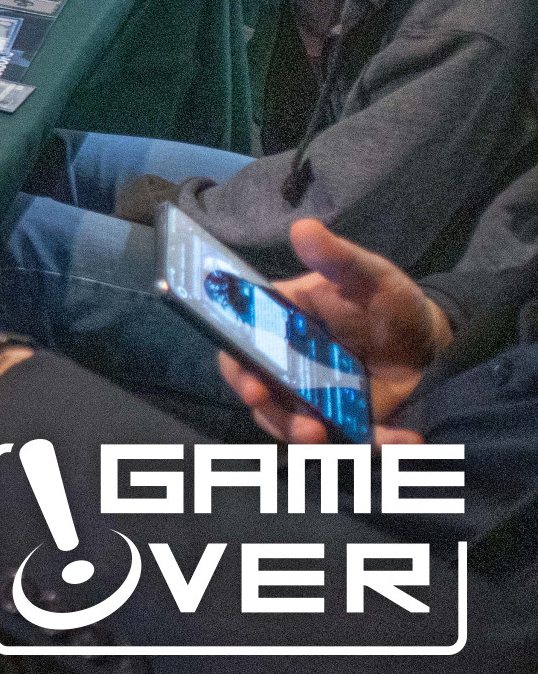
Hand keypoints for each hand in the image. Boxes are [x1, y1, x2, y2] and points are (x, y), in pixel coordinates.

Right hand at [214, 218, 449, 445]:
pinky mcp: (347, 425)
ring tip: (334, 438)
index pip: (240, 349)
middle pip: (262, 397)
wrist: (434, 344)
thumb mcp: (370, 276)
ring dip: (310, 439)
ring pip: (295, 426)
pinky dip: (377, 446)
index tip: (252, 385)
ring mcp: (314, 399)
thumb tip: (304, 227)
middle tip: (304, 428)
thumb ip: (337, 258)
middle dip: (276, 417)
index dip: (238, 370)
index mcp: (278, 327)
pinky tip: (404, 438)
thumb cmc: (389, 302)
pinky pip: (352, 443)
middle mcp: (286, 367)